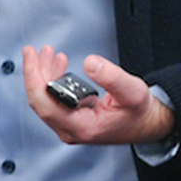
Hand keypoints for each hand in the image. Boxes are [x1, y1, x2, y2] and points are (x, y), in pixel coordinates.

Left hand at [23, 46, 174, 146]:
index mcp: (83, 127)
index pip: (45, 105)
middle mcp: (72, 129)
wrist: (148, 124)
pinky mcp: (73, 118)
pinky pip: (55, 100)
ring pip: (46, 100)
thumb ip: (112, 77)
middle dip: (36, 72)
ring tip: (47, 54)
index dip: (34, 79)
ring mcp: (71, 125)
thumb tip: (90, 63)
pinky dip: (53, 80)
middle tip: (34, 51)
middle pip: (41, 101)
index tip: (32, 58)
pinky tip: (58, 66)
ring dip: (44, 74)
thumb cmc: (141, 114)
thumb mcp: (133, 91)